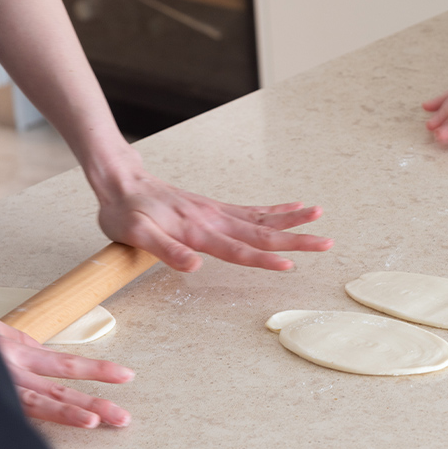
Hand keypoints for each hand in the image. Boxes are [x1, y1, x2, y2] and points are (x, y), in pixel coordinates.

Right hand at [0, 315, 131, 427]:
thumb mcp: (1, 336)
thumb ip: (28, 350)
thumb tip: (53, 359)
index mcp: (17, 352)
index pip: (65, 363)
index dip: (98, 370)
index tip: (126, 375)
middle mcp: (9, 369)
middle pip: (56, 390)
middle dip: (92, 404)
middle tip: (122, 417)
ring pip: (34, 403)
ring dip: (66, 415)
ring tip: (94, 423)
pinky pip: (10, 413)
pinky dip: (26, 428)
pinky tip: (46, 439)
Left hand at [92, 154, 330, 273]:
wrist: (121, 181)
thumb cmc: (125, 212)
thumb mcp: (134, 234)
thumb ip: (165, 249)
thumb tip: (194, 266)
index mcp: (198, 231)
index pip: (238, 249)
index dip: (264, 259)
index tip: (290, 264)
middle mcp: (215, 221)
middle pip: (263, 232)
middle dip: (297, 239)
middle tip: (327, 242)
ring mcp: (218, 213)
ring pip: (263, 219)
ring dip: (293, 220)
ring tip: (320, 215)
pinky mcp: (216, 209)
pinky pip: (253, 210)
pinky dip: (276, 210)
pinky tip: (294, 208)